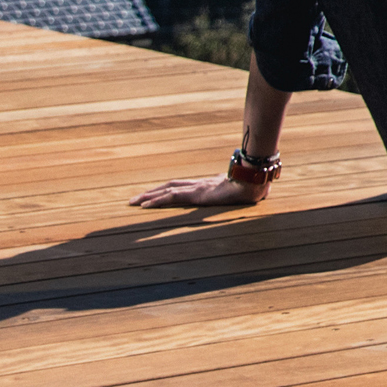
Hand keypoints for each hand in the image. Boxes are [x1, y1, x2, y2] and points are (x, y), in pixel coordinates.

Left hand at [132, 171, 262, 211]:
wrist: (254, 180)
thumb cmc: (252, 186)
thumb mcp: (241, 191)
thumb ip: (239, 191)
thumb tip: (249, 192)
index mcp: (207, 184)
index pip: (181, 185)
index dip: (165, 189)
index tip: (153, 194)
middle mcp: (198, 184)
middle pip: (169, 185)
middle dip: (151, 192)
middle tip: (134, 199)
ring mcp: (196, 188)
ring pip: (166, 190)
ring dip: (148, 196)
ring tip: (133, 202)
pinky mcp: (195, 195)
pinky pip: (171, 197)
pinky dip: (156, 201)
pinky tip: (145, 206)